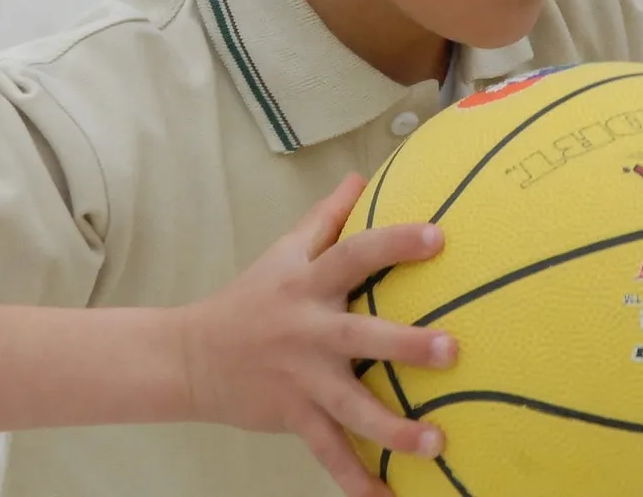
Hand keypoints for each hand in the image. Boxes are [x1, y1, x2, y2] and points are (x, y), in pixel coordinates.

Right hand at [178, 173, 456, 496]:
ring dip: (393, 428)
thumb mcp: (282, 252)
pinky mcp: (292, 416)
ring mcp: (300, 379)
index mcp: (307, 285)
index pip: (353, 255)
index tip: (438, 236)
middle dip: (403, 344)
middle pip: (358, 337)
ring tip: (436, 442)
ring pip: (350, 408)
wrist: (191, 357)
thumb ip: (325, 217)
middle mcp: (307, 332)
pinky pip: (327, 454)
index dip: (393, 244)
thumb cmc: (249, 299)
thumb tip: (362, 176)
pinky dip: (355, 480)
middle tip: (451, 350)